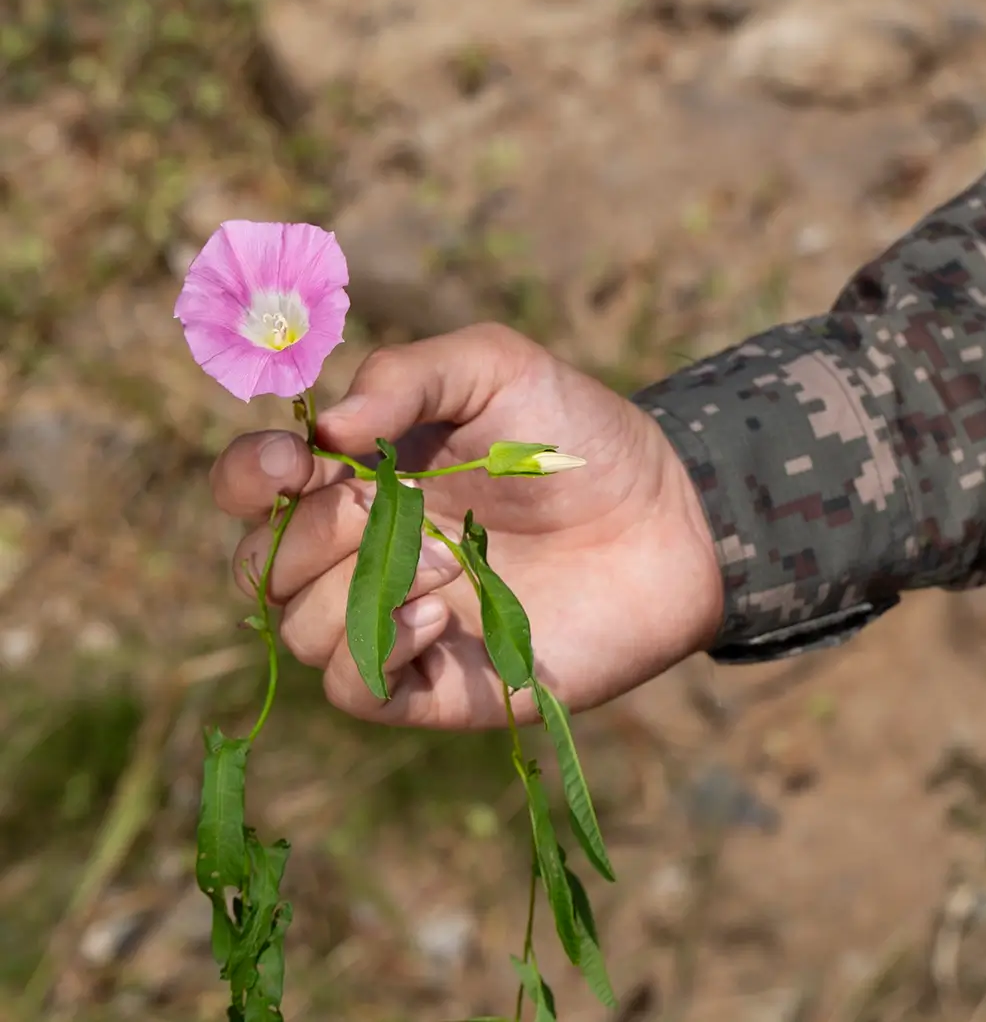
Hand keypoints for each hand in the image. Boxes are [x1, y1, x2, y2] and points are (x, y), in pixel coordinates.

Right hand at [211, 323, 722, 728]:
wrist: (668, 518)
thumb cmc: (577, 432)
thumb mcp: (494, 366)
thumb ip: (405, 377)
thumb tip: (326, 430)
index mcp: (356, 474)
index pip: (250, 487)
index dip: (248, 476)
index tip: (295, 461)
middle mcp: (359, 550)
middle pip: (260, 564)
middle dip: (310, 532)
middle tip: (391, 504)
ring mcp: (394, 618)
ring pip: (296, 629)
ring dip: (354, 589)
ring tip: (446, 560)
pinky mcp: (435, 683)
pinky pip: (352, 687)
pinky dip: (378, 649)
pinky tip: (447, 611)